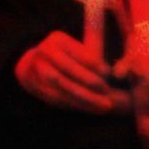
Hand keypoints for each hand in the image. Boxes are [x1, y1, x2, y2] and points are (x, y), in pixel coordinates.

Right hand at [13, 29, 127, 112]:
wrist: (35, 65)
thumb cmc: (67, 56)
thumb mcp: (80, 47)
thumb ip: (97, 42)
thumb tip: (113, 54)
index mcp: (57, 39)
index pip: (76, 51)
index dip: (93, 63)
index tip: (109, 73)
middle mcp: (43, 52)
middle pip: (67, 69)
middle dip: (89, 82)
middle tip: (109, 93)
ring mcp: (35, 70)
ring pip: (61, 86)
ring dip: (84, 98)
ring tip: (105, 105)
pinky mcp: (35, 87)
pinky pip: (57, 99)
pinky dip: (76, 105)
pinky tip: (93, 109)